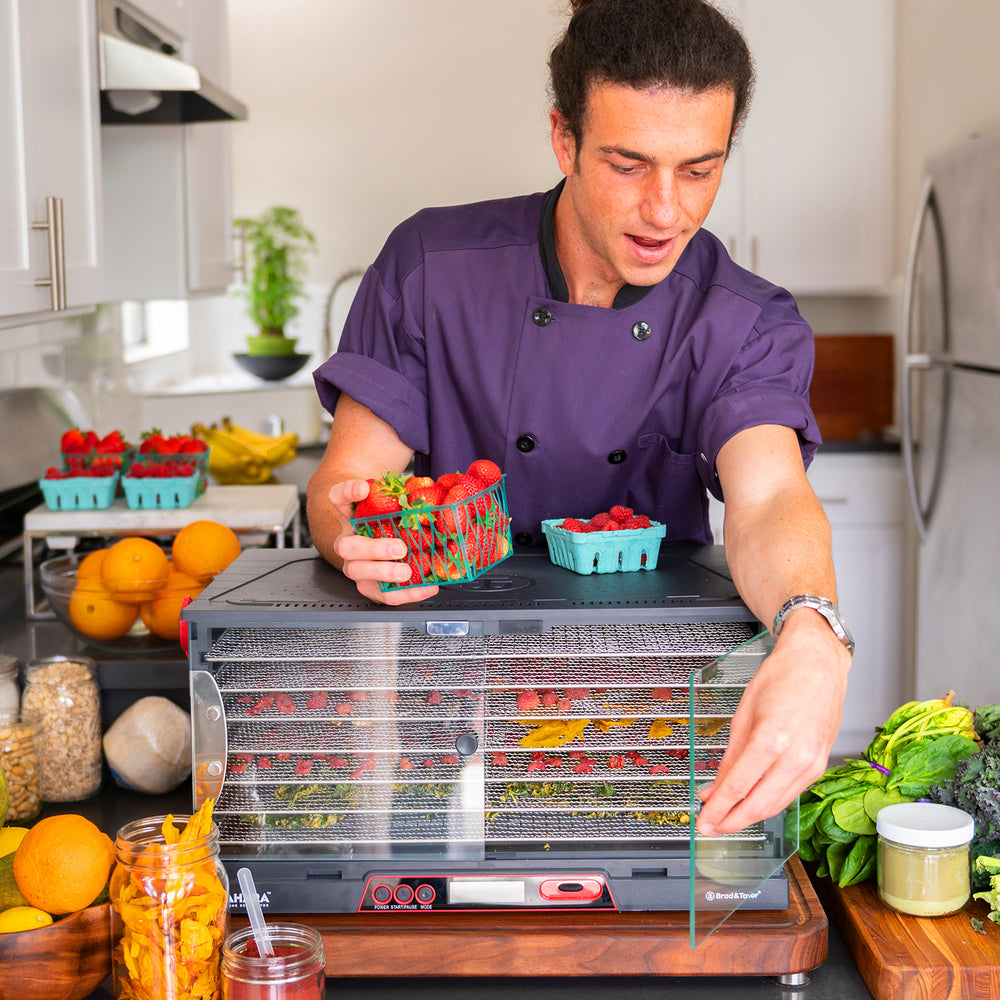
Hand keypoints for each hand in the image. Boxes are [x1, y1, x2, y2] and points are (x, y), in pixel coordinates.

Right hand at [327, 478, 439, 605]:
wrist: (383, 539)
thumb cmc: (386, 520)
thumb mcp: (392, 504)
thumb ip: (402, 495)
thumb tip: (423, 492)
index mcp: (350, 514)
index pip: (338, 497)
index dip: (348, 492)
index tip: (364, 488)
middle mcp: (348, 540)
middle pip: (346, 546)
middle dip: (374, 549)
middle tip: (399, 548)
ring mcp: (356, 565)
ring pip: (359, 572)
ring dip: (383, 574)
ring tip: (406, 572)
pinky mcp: (370, 585)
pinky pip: (382, 594)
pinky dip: (406, 593)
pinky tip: (426, 587)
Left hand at [695, 614, 850, 834]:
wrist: (817, 662)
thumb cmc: (781, 677)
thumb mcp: (743, 714)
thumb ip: (729, 756)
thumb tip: (714, 787)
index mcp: (772, 739)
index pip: (738, 787)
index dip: (717, 809)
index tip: (703, 820)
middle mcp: (796, 756)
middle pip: (759, 805)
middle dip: (732, 821)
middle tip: (711, 826)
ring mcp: (813, 763)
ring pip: (777, 805)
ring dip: (750, 816)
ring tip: (727, 819)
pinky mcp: (820, 765)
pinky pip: (791, 793)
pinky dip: (770, 801)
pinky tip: (753, 802)